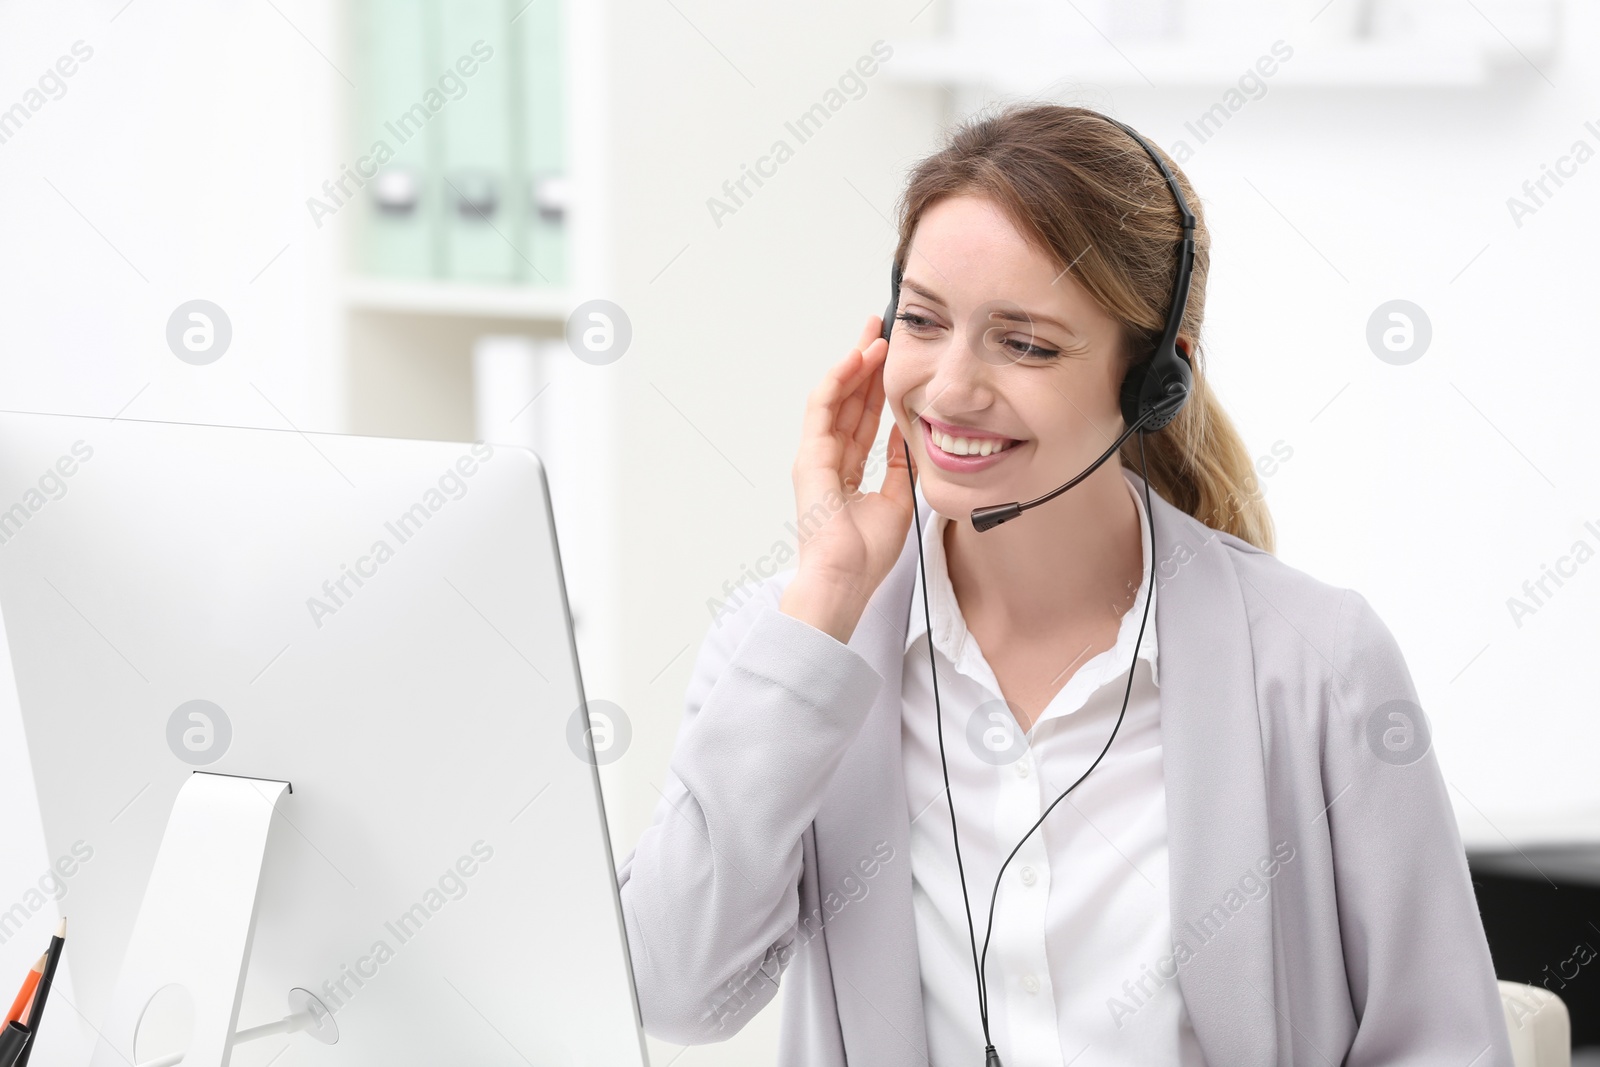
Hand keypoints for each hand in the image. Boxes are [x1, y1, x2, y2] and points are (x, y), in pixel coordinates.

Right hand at [779, 315, 914, 643]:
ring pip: (834, 397)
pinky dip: (838, 379)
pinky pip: (822, 407)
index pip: (862, 420)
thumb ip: (899, 464)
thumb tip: (908, 431)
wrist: (844, 579)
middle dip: (865, 364)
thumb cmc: (865, 554)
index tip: (894, 361)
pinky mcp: (809, 456)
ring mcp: (815, 456)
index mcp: (845, 472)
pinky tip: (856, 358)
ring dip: (853, 363)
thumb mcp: (896, 499)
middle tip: (881, 330)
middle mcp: (827, 459)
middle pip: (847, 401)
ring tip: (874, 334)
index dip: (877, 388)